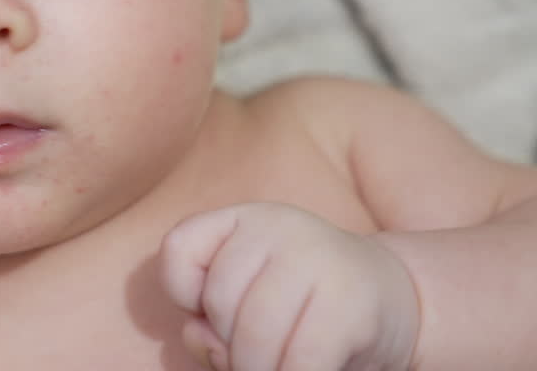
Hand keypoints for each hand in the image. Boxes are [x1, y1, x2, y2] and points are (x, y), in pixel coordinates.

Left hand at [159, 202, 419, 370]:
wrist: (397, 300)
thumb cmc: (305, 309)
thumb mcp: (248, 302)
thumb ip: (210, 322)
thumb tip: (201, 340)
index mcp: (243, 221)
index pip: (179, 249)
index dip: (183, 292)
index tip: (211, 312)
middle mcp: (279, 226)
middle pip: (219, 300)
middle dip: (230, 344)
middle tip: (260, 351)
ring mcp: (318, 257)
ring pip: (255, 335)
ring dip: (260, 369)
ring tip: (280, 365)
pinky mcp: (351, 301)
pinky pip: (300, 359)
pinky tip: (307, 369)